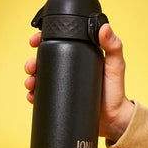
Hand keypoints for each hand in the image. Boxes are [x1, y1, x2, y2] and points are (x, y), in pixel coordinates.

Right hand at [24, 24, 133, 142]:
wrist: (114, 119)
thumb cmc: (116, 92)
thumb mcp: (115, 66)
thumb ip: (113, 47)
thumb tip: (104, 27)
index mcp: (80, 57)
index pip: (58, 44)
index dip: (43, 40)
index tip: (35, 40)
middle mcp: (70, 69)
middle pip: (45, 61)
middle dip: (33, 62)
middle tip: (31, 67)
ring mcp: (65, 86)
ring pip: (41, 78)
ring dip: (31, 78)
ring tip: (31, 83)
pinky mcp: (62, 100)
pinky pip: (44, 96)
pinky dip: (34, 95)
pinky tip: (32, 96)